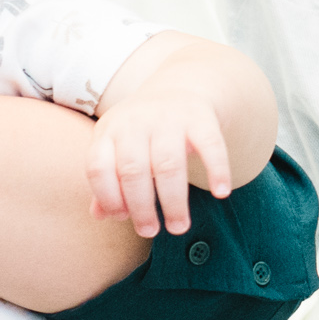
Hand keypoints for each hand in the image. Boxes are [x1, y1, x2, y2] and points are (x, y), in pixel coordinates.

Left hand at [86, 87, 236, 238]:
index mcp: (108, 131)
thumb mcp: (117, 148)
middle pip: (133, 170)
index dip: (108, 197)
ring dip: (174, 201)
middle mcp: (135, 122)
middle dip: (141, 208)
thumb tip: (100, 216)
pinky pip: (210, 145)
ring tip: (179, 227)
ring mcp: (168, 118)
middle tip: (150, 232)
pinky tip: (220, 193)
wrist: (178, 87)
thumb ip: (107, 181)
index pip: (98, 167)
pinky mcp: (200, 117)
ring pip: (168, 165)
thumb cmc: (142, 132)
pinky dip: (217, 170)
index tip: (123, 218)